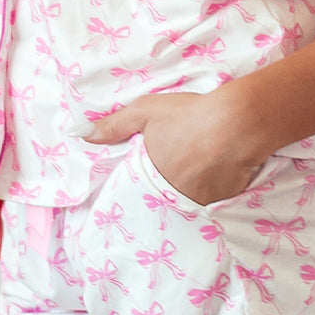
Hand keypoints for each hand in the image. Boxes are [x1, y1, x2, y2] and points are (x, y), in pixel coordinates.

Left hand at [79, 90, 264, 205]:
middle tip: (185, 162)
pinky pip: (214, 198)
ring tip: (204, 165)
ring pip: (191, 197)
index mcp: (151, 177)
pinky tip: (221, 170)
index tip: (159, 166)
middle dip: (173, 180)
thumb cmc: (188, 114)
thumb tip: (77, 134)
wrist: (236, 122)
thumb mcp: (145, 112)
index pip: (143, 185)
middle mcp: (173, 196)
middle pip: (168, 192)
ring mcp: (199, 202)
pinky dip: (216, 187)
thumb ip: (113, 126)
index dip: (151, 173)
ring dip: (194, 186)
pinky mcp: (224, 202)